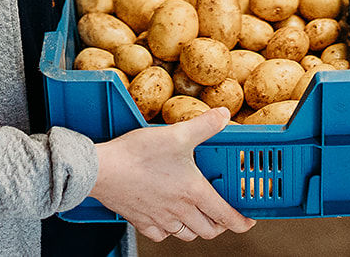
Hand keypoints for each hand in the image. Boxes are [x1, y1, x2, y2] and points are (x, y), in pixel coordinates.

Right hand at [89, 106, 255, 241]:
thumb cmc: (137, 154)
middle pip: (209, 230)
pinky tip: (168, 215)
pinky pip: (162, 234)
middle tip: (222, 212)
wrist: (101, 170)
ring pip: (187, 234)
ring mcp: (160, 220)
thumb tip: (224, 115)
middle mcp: (180, 211)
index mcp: (193, 193)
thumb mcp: (176, 134)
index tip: (248, 220)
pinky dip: (170, 229)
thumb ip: (204, 125)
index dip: (242, 221)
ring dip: (197, 227)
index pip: (226, 216)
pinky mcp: (142, 222)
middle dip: (220, 224)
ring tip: (197, 213)